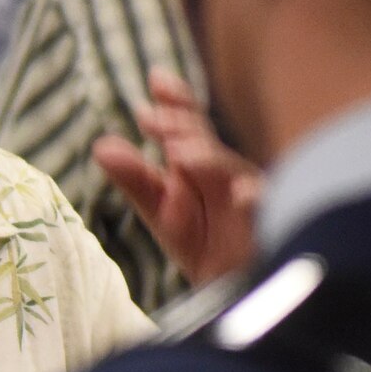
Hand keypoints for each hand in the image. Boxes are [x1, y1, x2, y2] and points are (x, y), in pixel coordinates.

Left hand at [92, 68, 259, 284]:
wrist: (230, 291)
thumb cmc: (201, 243)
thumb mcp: (160, 209)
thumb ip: (134, 178)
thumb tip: (101, 146)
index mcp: (200, 163)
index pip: (189, 124)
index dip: (176, 101)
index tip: (156, 80)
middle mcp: (227, 174)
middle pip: (208, 141)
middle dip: (183, 127)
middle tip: (152, 120)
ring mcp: (250, 197)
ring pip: (234, 171)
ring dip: (209, 159)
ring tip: (180, 156)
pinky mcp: (268, 225)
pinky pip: (266, 210)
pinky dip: (255, 200)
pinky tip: (242, 196)